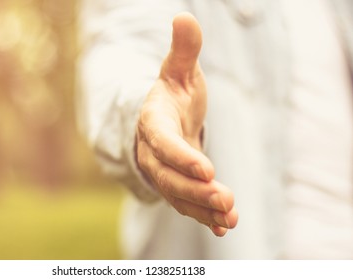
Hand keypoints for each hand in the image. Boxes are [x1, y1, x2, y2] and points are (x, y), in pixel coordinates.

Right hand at [136, 12, 237, 236]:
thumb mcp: (177, 70)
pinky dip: (203, 215)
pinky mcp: (174, 183)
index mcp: (152, 121)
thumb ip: (183, 50)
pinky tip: (223, 225)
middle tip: (225, 200)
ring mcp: (161, 170)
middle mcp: (152, 151)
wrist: (161, 119)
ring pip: (177, 195)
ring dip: (202, 208)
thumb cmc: (171, 93)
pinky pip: (185, 203)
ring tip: (229, 218)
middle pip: (168, 176)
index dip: (181, 156)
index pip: (163, 142)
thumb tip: (184, 16)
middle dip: (195, 191)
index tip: (208, 168)